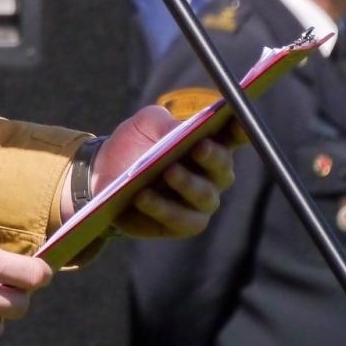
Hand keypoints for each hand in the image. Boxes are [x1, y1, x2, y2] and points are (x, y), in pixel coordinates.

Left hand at [81, 105, 236, 238]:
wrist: (104, 175)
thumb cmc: (134, 144)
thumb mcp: (144, 124)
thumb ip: (163, 122)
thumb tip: (180, 130)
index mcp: (210, 143)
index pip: (233, 136)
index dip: (240, 128)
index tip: (238, 120)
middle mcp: (212, 175)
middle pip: (223, 167)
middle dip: (213, 156)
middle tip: (199, 146)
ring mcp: (200, 202)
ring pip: (205, 196)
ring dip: (187, 183)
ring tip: (167, 172)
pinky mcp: (183, 224)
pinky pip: (180, 219)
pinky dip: (162, 207)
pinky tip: (143, 196)